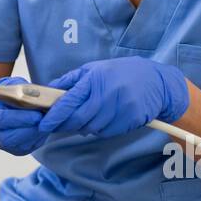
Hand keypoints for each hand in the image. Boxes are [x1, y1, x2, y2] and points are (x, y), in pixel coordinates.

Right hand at [0, 77, 48, 155]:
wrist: (1, 108)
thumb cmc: (6, 96)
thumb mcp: (10, 87)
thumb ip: (21, 91)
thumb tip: (38, 96)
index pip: (2, 119)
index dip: (20, 118)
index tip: (37, 115)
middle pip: (10, 138)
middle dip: (31, 130)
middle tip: (46, 121)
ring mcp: (5, 144)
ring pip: (22, 145)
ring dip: (38, 134)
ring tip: (49, 123)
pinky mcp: (17, 149)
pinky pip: (30, 147)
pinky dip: (40, 138)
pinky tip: (47, 127)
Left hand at [39, 56, 188, 138]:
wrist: (156, 82)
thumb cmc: (121, 72)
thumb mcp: (95, 68)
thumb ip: (72, 80)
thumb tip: (49, 89)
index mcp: (95, 79)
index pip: (69, 101)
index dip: (54, 115)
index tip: (43, 123)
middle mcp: (107, 95)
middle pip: (78, 119)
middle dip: (64, 125)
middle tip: (56, 126)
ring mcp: (119, 109)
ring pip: (91, 128)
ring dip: (82, 127)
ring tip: (82, 119)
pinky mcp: (129, 120)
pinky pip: (106, 132)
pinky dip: (98, 130)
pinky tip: (101, 120)